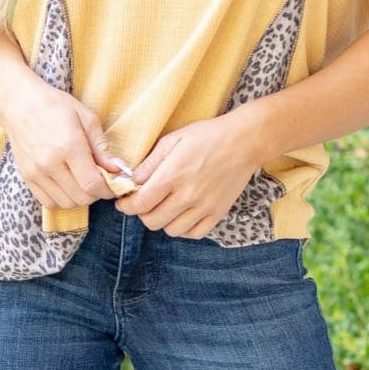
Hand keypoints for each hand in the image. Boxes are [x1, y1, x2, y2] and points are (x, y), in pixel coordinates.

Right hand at [0, 79, 130, 214]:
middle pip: (81, 198)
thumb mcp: (87, 119)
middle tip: (100, 181)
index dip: (108, 189)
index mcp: (68, 146)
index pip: (93, 184)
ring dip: (80, 197)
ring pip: (67, 203)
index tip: (114, 184)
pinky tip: (67, 185)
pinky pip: (49, 202)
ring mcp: (36, 173)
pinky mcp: (27, 178)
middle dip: (97, 194)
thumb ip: (103, 148)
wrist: (19, 105)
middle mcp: (50, 164)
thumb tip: (120, 170)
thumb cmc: (56, 106)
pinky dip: (63, 199)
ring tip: (83, 181)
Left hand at [111, 111, 266, 237]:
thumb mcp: (173, 140)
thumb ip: (150, 162)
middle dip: (142, 213)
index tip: (124, 202)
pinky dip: (184, 229)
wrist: (244, 141)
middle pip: (152, 221)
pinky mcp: (218, 213)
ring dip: (162, 221)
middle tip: (144, 202)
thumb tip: (131, 180)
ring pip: (171, 230)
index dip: (126, 206)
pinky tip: (182, 215)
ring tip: (164, 207)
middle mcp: (187, 195)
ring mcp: (204, 207)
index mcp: (172, 175)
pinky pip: (194, 233)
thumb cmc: (207, 136)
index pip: (140, 203)